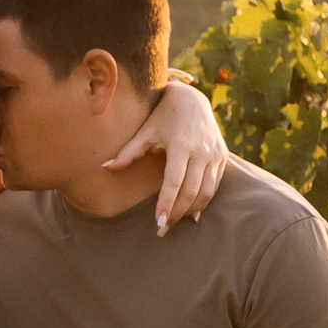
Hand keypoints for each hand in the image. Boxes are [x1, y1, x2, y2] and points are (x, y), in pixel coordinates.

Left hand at [105, 80, 228, 235]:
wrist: (192, 98)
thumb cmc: (163, 116)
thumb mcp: (146, 130)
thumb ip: (128, 151)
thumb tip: (105, 167)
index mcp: (181, 145)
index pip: (174, 181)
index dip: (167, 203)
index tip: (158, 222)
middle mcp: (201, 151)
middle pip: (191, 191)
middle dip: (177, 213)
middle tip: (162, 229)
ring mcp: (214, 154)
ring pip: (206, 192)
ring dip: (190, 210)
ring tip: (175, 222)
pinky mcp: (222, 156)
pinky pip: (215, 185)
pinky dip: (203, 201)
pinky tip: (192, 214)